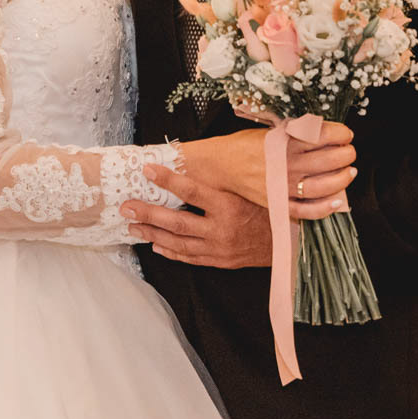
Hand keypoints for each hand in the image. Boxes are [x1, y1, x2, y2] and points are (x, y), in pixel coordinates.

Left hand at [122, 166, 271, 266]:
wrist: (291, 243)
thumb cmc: (271, 208)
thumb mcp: (252, 188)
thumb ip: (227, 178)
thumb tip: (200, 157)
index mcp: (229, 205)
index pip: (192, 190)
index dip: (168, 180)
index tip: (148, 169)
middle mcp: (222, 229)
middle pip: (177, 222)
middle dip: (148, 214)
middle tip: (126, 207)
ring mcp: (219, 248)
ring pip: (179, 242)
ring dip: (153, 234)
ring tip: (133, 227)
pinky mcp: (220, 261)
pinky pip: (190, 258)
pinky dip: (171, 252)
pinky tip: (156, 245)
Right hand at [179, 122, 356, 208]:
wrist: (220, 165)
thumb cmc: (245, 144)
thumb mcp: (271, 129)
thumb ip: (297, 131)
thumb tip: (327, 132)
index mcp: (283, 142)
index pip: (322, 136)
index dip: (340, 134)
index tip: (346, 134)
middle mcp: (285, 164)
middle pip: (327, 161)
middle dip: (345, 155)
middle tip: (350, 152)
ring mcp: (282, 186)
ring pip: (321, 186)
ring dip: (342, 179)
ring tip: (350, 172)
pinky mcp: (278, 204)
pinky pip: (306, 210)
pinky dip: (324, 208)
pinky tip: (338, 200)